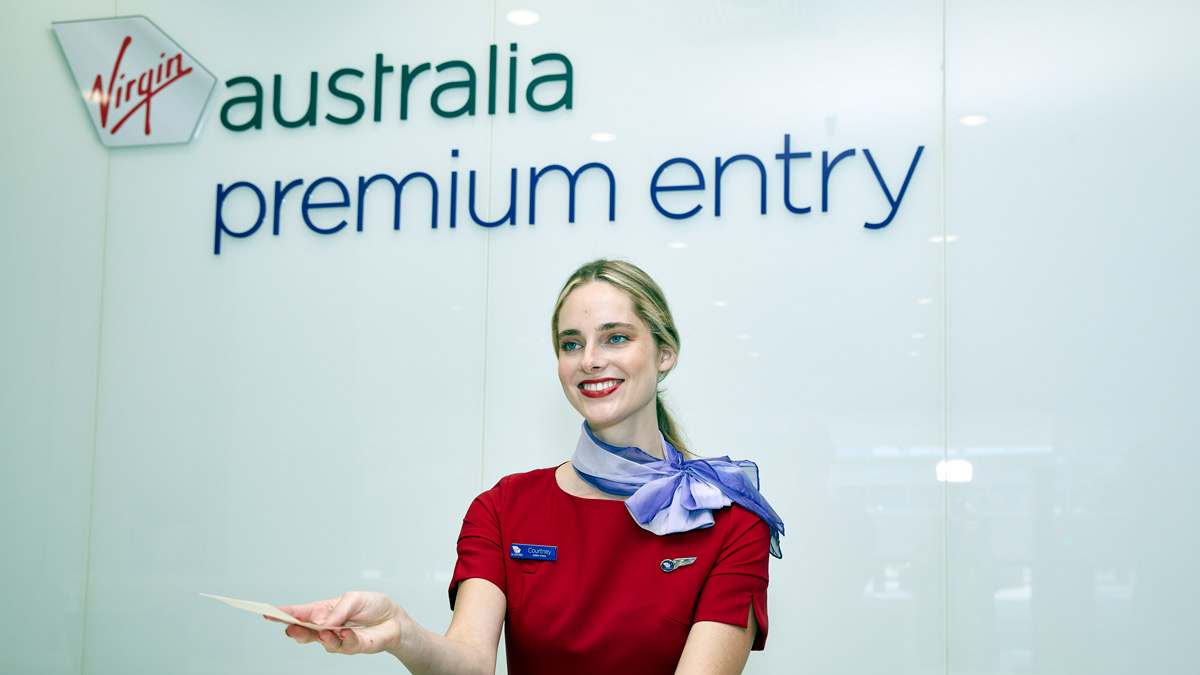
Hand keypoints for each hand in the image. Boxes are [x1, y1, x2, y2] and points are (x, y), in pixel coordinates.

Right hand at [269, 591, 408, 654]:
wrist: (394, 619)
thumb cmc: (372, 605)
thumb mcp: (355, 598)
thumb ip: (339, 608)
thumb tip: (322, 621)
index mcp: (323, 611)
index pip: (300, 613)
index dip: (283, 613)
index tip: (268, 612)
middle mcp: (326, 627)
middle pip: (305, 632)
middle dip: (296, 630)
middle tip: (290, 627)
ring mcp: (338, 639)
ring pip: (323, 642)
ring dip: (322, 636)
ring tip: (323, 630)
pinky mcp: (353, 647)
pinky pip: (346, 645)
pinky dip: (345, 638)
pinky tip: (345, 631)